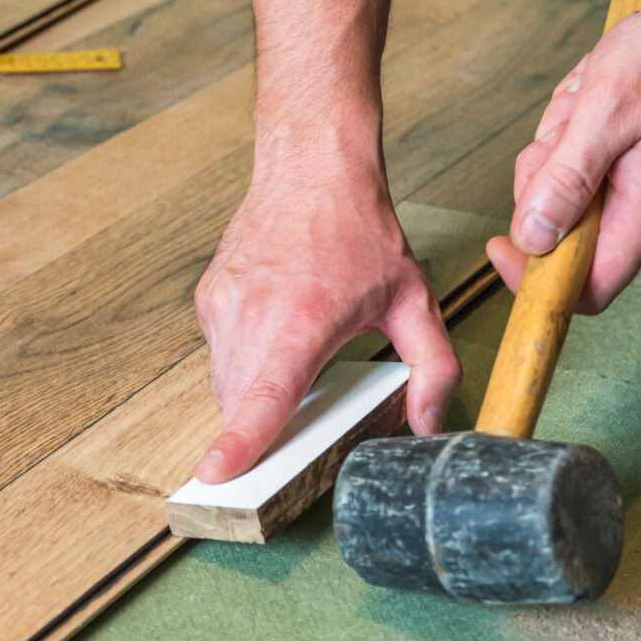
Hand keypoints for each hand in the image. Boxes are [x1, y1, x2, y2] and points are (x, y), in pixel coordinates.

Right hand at [191, 155, 460, 483]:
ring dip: (254, 394)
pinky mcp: (207, 298)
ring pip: (224, 384)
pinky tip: (276, 332)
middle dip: (264, 427)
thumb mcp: (414, 298)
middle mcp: (253, 312)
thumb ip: (433, 367)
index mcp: (303, 319)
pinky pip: (218, 355)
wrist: (310, 167)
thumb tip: (428, 423)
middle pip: (240, 404)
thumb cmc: (358, 229)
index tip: (217, 473)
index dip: (241, 441)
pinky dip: (245, 361)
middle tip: (302, 415)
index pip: (266, 395)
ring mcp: (223, 304)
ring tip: (295, 355)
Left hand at [486, 0, 640, 309]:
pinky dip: (567, 139)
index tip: (500, 243)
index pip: (587, 290)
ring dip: (555, 151)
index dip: (537, 279)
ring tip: (584, 108)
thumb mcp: (605, 112)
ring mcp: (636, 196)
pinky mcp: (626, 174)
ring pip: (561, 198)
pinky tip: (587, 107)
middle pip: (562, 236)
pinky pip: (573, 171)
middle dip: (544, 184)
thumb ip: (567, 180)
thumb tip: (533, 237)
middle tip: (564, 130)